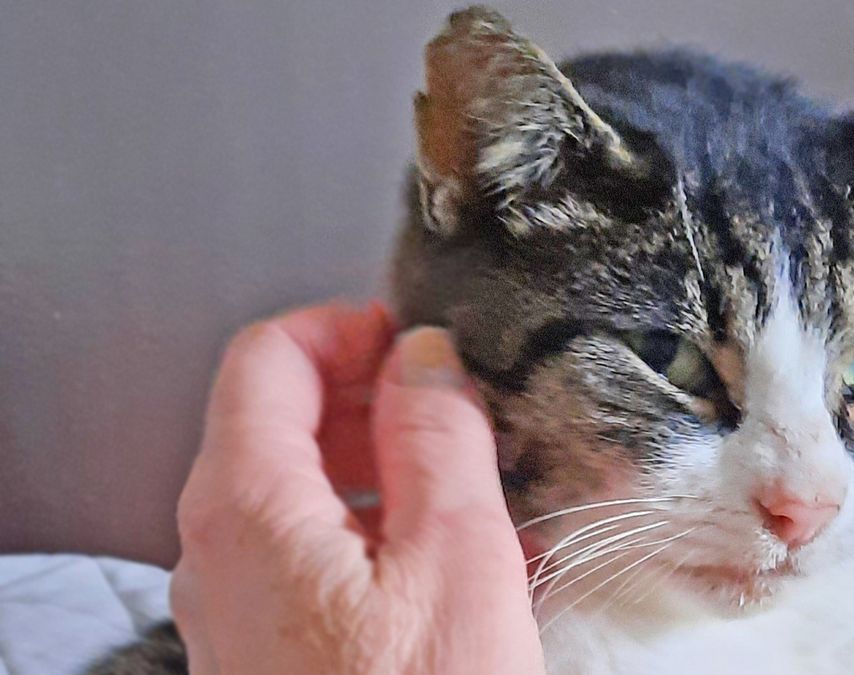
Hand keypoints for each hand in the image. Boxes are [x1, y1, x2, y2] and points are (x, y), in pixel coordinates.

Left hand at [169, 304, 544, 674]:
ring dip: (382, 470)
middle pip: (279, 421)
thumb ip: (436, 439)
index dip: (349, 330)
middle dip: (374, 400)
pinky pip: (308, 557)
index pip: (268, 356)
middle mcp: (215, 556)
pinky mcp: (263, 650)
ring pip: (300, 492)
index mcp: (249, 510)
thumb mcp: (455, 561)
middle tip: (459, 417)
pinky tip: (443, 565)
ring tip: (469, 498)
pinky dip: (371, 533)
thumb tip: (424, 358)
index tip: (417, 344)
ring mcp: (233, 609)